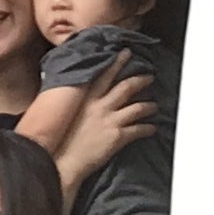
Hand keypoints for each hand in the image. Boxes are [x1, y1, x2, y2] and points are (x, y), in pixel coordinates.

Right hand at [60, 59, 158, 180]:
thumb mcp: (62, 113)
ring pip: (137, 107)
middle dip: (140, 79)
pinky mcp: (118, 137)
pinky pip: (138, 130)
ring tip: (155, 106)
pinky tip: (152, 129)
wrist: (62, 161)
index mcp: (86, 98)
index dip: (117, 62)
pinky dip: (148, 128)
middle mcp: (100, 106)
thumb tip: (73, 94)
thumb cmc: (59, 139)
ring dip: (149, 105)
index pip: (104, 74)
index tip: (126, 53)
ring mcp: (110, 121)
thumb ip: (72, 101)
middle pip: (125, 87)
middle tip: (149, 76)